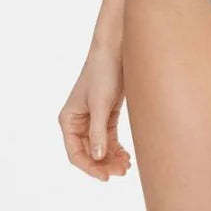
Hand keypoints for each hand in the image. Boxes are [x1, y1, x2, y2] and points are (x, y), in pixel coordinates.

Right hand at [58, 42, 131, 180]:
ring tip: (126, 166)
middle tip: (122, 171)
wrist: (116, 48)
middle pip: (89, 152)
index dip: (90, 167)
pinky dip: (116, 148)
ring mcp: (93, 118)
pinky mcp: (107, 113)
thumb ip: (98, 131)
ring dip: (111, 158)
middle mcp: (78, 122)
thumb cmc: (104, 72)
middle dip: (104, 164)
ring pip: (100, 147)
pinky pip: (109, 137)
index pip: (75, 153)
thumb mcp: (101, 103)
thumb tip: (98, 158)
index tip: (105, 177)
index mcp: (68, 120)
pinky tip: (126, 155)